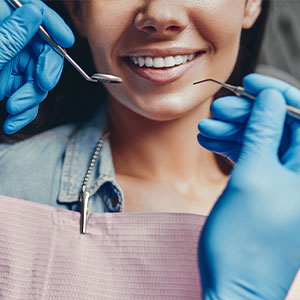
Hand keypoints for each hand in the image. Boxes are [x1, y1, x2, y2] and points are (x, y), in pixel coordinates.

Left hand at [0, 0, 73, 133]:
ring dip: (30, 98)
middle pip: (41, 51)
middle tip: (42, 85)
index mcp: (0, 22)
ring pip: (36, 79)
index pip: (33, 14)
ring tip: (15, 111)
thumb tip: (35, 13)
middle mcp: (7, 41)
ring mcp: (8, 63)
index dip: (52, 26)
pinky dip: (22, 112)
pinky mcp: (7, 83)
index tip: (66, 41)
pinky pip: (25, 95)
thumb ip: (11, 33)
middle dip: (44, 72)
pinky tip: (12, 122)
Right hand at [198, 75, 299, 298]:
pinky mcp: (265, 189)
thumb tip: (271, 100)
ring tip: (205, 129)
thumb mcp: (253, 177)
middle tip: (218, 110)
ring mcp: (283, 182)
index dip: (276, 94)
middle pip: (278, 127)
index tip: (250, 83)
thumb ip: (263, 134)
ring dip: (233, 131)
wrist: (234, 282)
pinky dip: (230, 147)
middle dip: (248, 114)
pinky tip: (209, 142)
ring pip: (261, 141)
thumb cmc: (245, 238)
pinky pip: (251, 158)